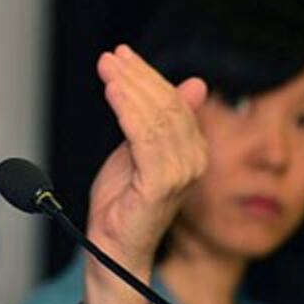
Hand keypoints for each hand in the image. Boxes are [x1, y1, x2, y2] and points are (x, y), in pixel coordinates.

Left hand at [85, 44, 206, 303]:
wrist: (113, 248)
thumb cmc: (123, 201)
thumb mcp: (137, 150)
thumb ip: (155, 119)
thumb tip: (195, 83)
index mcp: (191, 149)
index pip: (174, 100)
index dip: (147, 74)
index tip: (120, 54)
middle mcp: (193, 159)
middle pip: (166, 104)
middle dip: (136, 76)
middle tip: (110, 57)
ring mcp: (180, 173)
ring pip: (156, 117)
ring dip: (129, 87)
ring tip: (107, 68)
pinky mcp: (161, 185)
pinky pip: (145, 139)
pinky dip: (128, 111)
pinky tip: (113, 91)